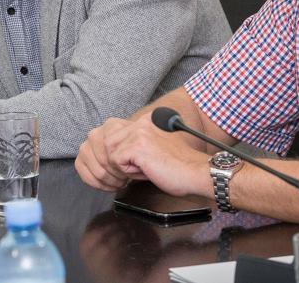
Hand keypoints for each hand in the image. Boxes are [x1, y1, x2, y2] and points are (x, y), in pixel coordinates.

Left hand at [76, 116, 208, 197]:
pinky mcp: (139, 146)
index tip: (114, 170)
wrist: (197, 173)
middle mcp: (139, 123)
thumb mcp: (150, 152)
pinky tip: (137, 175)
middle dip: (104, 161)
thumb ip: (131, 148)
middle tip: (117, 177)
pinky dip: (122, 172)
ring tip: (127, 177)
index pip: (108, 131)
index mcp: (143, 122)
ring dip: (113, 168)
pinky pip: (115, 160)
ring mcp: (139, 132)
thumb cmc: (178, 169)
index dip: (105, 153)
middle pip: (102, 138)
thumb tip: (108, 157)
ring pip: (106, 150)